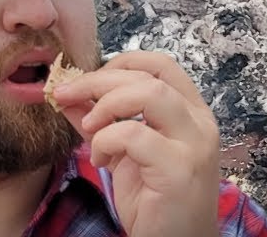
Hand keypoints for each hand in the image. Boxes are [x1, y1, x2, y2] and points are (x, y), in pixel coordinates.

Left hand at [51, 51, 221, 236]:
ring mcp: (194, 144)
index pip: (161, 65)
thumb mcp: (124, 156)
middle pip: (150, 75)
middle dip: (99, 81)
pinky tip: (102, 160)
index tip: (87, 80)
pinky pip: (134, 135)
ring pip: (150, 93)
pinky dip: (107, 140)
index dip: (121, 63)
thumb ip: (100, 123)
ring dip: (107, 104)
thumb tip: (68, 95)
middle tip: (67, 95)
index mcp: (191, 113)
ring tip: (90, 128)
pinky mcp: (179, 169)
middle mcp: (199, 122)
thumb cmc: (156, 204)